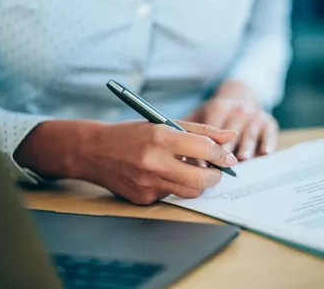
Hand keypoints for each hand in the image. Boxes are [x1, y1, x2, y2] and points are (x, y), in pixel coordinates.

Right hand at [14, 120, 237, 204]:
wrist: (94, 151)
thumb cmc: (132, 134)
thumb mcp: (164, 124)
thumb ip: (200, 131)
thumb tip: (230, 138)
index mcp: (160, 138)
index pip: (204, 149)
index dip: (222, 154)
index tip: (228, 157)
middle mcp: (154, 163)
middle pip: (202, 180)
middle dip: (216, 176)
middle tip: (216, 170)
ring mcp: (147, 184)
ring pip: (190, 193)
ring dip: (197, 184)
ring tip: (190, 170)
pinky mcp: (142, 199)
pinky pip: (171, 197)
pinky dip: (174, 187)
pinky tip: (162, 176)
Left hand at [185, 80, 278, 160]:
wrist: (241, 95)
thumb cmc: (215, 112)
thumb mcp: (200, 114)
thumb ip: (189, 131)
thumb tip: (177, 153)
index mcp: (219, 107)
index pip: (212, 130)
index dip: (206, 148)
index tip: (201, 164)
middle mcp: (238, 110)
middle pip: (232, 135)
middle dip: (225, 153)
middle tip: (220, 169)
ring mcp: (255, 116)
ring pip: (250, 135)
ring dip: (246, 148)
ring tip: (243, 160)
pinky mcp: (269, 122)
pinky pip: (269, 134)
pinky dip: (267, 143)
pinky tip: (265, 153)